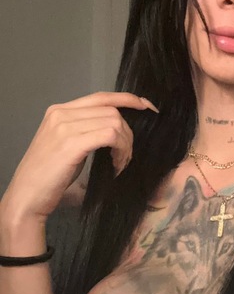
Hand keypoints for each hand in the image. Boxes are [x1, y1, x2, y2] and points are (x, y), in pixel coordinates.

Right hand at [1, 92, 157, 224]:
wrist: (27, 197)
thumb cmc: (48, 177)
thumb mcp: (67, 145)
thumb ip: (86, 130)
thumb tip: (118, 128)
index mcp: (59, 111)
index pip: (101, 96)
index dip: (127, 99)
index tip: (146, 106)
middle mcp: (61, 113)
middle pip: (111, 111)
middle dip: (128, 133)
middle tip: (126, 157)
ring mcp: (65, 126)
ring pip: (114, 122)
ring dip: (125, 145)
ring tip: (120, 163)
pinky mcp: (71, 143)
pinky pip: (110, 136)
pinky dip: (120, 150)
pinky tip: (116, 165)